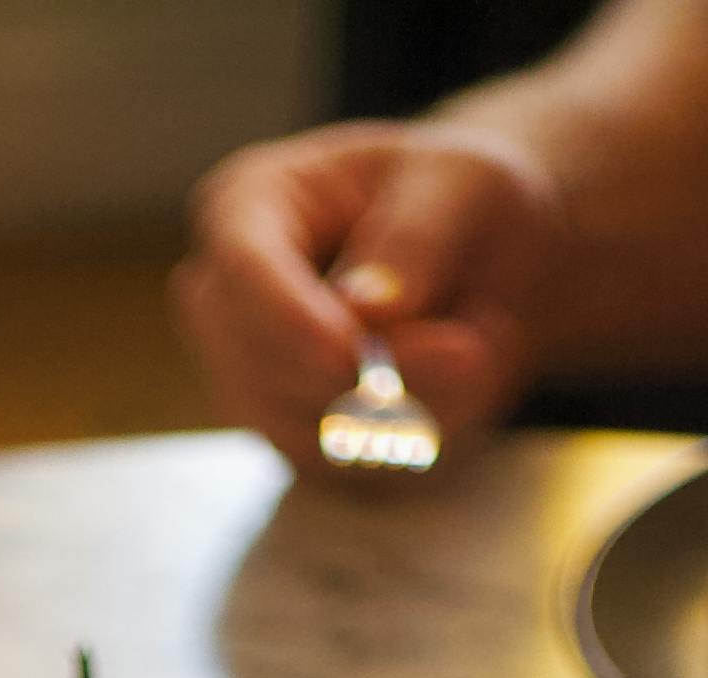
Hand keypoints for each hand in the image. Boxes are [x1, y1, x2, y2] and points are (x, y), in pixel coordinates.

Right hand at [175, 124, 559, 465]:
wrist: (476, 258)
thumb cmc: (456, 197)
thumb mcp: (462, 183)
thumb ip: (417, 237)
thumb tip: (365, 308)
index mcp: (249, 205)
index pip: (238, 267)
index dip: (287, 319)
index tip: (348, 357)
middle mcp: (228, 298)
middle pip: (261, 364)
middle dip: (362, 379)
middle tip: (474, 353)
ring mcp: (247, 376)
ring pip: (298, 428)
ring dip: (401, 411)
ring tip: (479, 352)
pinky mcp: (285, 434)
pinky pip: (335, 465)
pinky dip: (406, 438)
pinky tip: (452, 386)